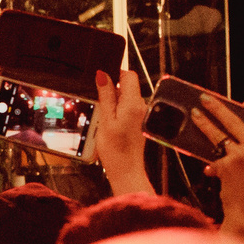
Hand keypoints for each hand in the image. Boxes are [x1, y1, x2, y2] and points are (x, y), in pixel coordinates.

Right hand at [93, 69, 151, 195]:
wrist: (125, 170)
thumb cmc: (116, 150)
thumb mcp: (105, 119)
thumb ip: (105, 95)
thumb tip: (102, 75)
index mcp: (133, 103)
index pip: (129, 75)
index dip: (115, 74)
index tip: (102, 82)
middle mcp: (141, 106)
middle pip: (127, 86)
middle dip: (112, 90)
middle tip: (102, 107)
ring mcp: (141, 114)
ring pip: (126, 97)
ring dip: (114, 102)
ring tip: (106, 119)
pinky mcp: (139, 121)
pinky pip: (127, 108)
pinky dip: (118, 111)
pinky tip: (112, 124)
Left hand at [201, 95, 243, 242]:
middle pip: (235, 120)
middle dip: (217, 106)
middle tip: (206, 98)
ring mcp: (242, 156)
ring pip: (218, 132)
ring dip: (204, 121)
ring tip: (195, 113)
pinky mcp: (227, 165)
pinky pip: (213, 153)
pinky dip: (204, 152)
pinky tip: (192, 146)